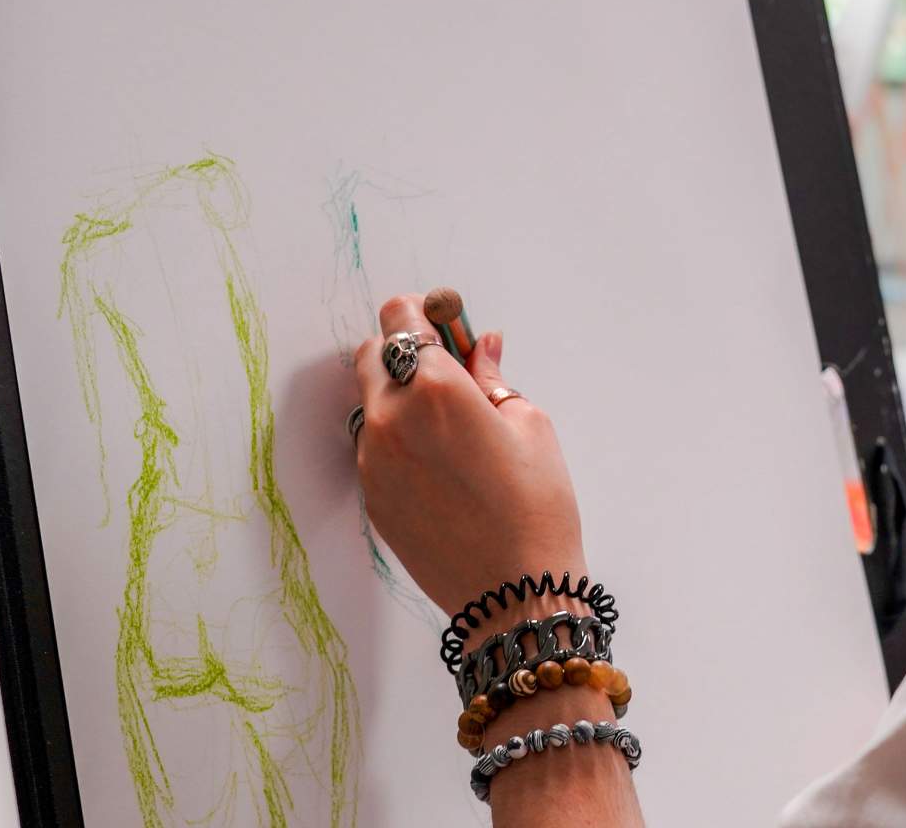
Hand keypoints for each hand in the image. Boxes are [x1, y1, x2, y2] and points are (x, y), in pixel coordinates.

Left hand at [352, 294, 584, 626]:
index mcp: (435, 388)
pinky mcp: (370, 496)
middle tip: (446, 373)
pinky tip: (440, 467)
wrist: (514, 591)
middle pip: (371, 355)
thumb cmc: (536, 507)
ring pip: (369, 403)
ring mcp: (372, 460)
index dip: (421, 314)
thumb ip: (492, 378)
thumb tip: (480, 347)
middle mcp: (391, 418)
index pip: (401, 319)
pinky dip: (396, 441)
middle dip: (403, 353)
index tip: (439, 322)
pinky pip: (373, 448)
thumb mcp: (530, 425)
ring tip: (446, 429)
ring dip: (397, 398)